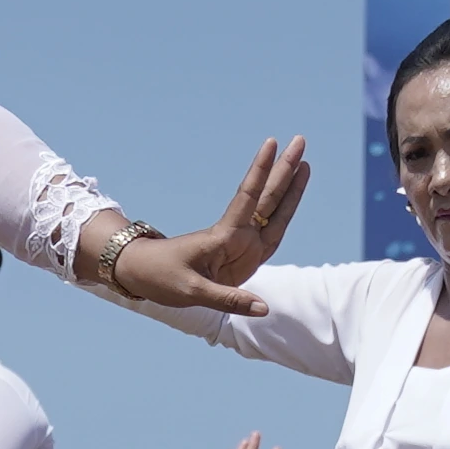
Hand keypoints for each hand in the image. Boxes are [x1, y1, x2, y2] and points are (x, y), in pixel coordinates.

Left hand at [80, 138, 310, 317]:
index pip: (248, 197)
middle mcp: (237, 235)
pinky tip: (295, 194)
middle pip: (267, 196)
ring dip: (289, 187)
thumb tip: (264, 308)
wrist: (145, 273)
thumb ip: (229, 300)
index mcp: (224, 236)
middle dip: (284, 169)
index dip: (260, 171)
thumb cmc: (163, 277)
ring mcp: (243, 244)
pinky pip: (272, 232)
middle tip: (300, 140)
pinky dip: (285, 213)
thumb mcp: (192, 292)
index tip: (271, 144)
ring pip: (272, 210)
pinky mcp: (245, 256)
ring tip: (304, 162)